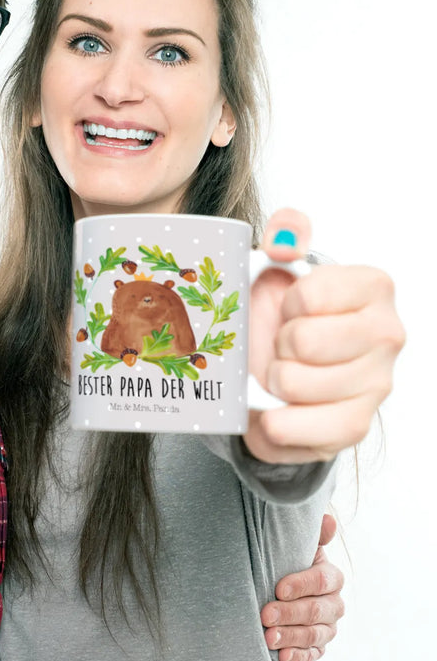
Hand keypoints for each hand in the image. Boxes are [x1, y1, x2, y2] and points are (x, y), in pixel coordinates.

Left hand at [243, 208, 404, 463]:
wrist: (277, 370)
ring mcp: (376, 384)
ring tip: (281, 372)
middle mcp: (387, 335)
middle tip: (283, 345)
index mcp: (373, 288)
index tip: (291, 308)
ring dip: (272, 380)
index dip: (286, 304)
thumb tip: (287, 232)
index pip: (310, 295)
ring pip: (294, 383)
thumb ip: (286, 235)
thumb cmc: (282, 316)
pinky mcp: (355, 426)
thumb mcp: (278, 267)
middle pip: (304, 341)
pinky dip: (275, 422)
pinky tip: (277, 409)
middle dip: (278, 344)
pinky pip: (301, 427)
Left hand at [261, 513, 344, 660]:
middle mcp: (335, 604)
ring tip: (268, 638)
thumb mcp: (295, 546)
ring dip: (291, 637)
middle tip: (265, 615)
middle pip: (317, 610)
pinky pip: (313, 655)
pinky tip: (282, 657)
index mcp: (331, 577)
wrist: (278, 587)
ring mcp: (328, 627)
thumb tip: (328, 520)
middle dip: (290, 614)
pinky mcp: (318, 647)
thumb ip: (312, 535)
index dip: (301, 585)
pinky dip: (298, 657)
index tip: (278, 588)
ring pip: (315, 635)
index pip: (322, 581)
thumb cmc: (285, 562)